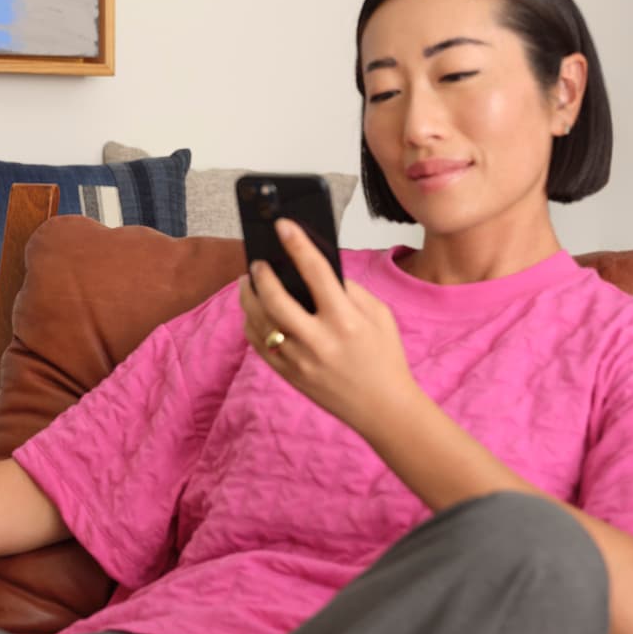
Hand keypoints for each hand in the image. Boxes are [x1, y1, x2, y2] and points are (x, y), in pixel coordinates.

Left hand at [237, 219, 418, 434]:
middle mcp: (319, 340)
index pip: (316, 272)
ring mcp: (300, 360)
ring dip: (248, 297)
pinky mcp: (288, 375)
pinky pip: (258, 344)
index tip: (283, 226)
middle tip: (256, 262)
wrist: (384, 408)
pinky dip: (250, 323)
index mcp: (346, 320)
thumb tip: (316, 266)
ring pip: (259, 322)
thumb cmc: (384, 356)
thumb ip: (348, 289)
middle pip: (275, 299)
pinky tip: (253, 310)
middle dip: (260, 275)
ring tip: (248, 282)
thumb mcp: (379, 315)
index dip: (297, 245)